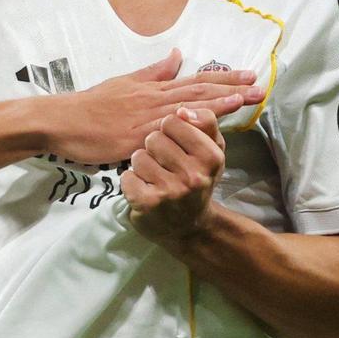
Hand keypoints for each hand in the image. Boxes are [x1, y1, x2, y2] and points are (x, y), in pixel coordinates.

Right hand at [46, 49, 264, 164]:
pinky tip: (206, 128)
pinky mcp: (136, 138)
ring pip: (187, 108)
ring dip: (218, 104)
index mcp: (153, 88)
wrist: (63, 121)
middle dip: (231, 89)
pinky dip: (187, 127)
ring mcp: (146, 119)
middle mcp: (154, 100)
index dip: (224, 78)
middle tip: (259, 87)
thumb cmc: (92, 104)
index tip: (248, 75)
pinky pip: (166, 132)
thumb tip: (176, 55)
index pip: (195, 80)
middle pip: (198, 92)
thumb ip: (153, 72)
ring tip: (244, 100)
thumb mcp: (124, 82)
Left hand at [121, 105, 228, 255]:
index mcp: (211, 157)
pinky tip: (144, 191)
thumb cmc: (197, 178)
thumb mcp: (211, 149)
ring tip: (155, 178)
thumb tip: (182, 110)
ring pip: (138, 156)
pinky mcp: (148, 204)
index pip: (174, 120)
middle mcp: (193, 175)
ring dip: (142, 166)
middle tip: (165, 164)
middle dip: (155, 148)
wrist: (190, 227)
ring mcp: (170, 191)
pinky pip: (127, 176)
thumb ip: (204, 122)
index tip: (177, 144)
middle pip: (154, 137)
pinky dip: (131, 183)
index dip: (170, 130)